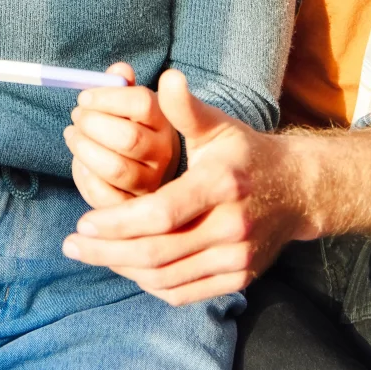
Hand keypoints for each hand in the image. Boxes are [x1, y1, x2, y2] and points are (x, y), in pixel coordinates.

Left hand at [61, 69, 311, 305]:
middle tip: (72, 245)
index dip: (118, 223)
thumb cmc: (246, 154)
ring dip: (124, 269)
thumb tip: (166, 77)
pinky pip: (184, 292)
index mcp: (222, 184)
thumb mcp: (218, 125)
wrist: (298, 191)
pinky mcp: (239, 278)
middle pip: (159, 252)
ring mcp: (238, 258)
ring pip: (168, 277)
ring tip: (92, 254)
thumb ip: (185, 108)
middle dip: (108, 251)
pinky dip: (150, 283)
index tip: (82, 223)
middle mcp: (232, 226)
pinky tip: (127, 267)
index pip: (161, 213)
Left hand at [64, 63, 179, 208]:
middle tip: (76, 116)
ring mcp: (150, 182)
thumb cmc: (133, 129)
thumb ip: (123, 85)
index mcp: (163, 121)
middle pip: (128, 138)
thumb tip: (119, 69)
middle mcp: (163, 152)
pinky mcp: (131, 205)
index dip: (107, 98)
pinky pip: (104, 194)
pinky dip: (84, 177)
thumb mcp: (132, 104)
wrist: (146, 169)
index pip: (142, 104)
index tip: (84, 97)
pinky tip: (80, 163)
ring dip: (83, 149)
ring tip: (72, 135)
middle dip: (92, 124)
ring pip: (114, 167)